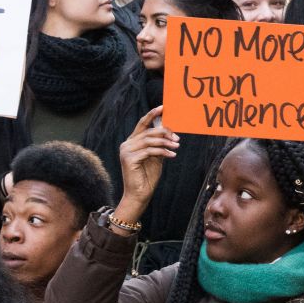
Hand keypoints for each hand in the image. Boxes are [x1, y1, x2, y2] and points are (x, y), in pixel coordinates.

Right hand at [114, 106, 177, 225]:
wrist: (139, 194)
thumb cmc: (148, 176)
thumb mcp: (156, 157)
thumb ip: (159, 144)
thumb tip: (169, 131)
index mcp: (131, 142)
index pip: (142, 124)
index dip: (152, 115)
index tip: (164, 107)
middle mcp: (126, 145)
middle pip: (148, 131)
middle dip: (164, 132)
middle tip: (177, 139)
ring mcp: (126, 152)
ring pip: (149, 140)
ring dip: (165, 143)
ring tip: (176, 147)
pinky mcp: (129, 159)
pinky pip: (149, 151)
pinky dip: (163, 152)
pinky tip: (172, 155)